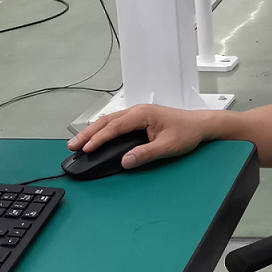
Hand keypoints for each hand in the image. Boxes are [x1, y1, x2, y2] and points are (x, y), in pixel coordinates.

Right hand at [66, 103, 218, 169]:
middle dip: (88, 133)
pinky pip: (115, 123)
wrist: (200, 125)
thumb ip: (145, 154)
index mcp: (143, 114)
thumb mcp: (168, 146)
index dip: (99, 138)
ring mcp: (137, 114)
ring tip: (78, 142)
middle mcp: (137, 111)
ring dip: (93, 131)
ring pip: (109, 121)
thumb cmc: (187, 132)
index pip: (115, 127)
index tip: (85, 148)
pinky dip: (103, 130)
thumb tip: (125, 161)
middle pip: (107, 122)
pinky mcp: (139, 119)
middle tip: (72, 145)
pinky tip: (96, 136)